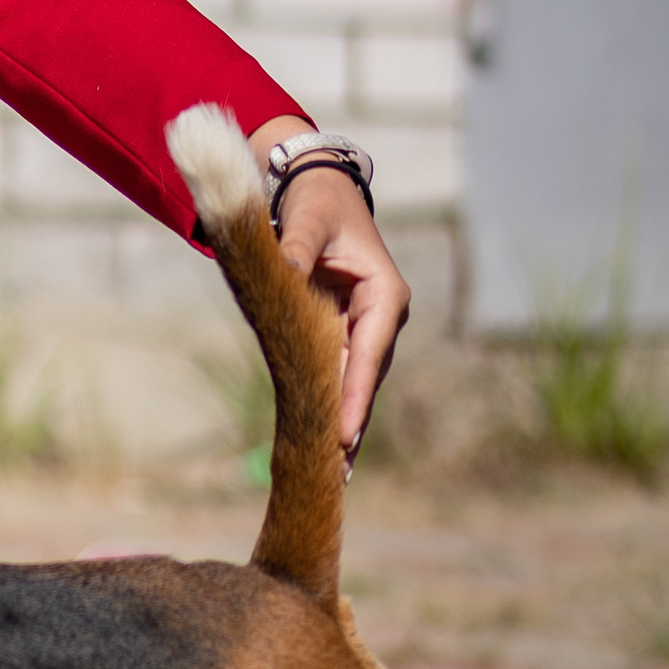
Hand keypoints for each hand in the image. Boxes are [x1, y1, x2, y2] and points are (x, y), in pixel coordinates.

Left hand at [246, 118, 410, 454]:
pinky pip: (340, 377)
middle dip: (350, 427)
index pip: (367, 355)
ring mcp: (365, 330)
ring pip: (355, 387)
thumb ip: (295, 248)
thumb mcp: (308, 221)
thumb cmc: (317, 205)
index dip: (354, 398)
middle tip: (335, 475)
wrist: (322, 193)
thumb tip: (285, 269)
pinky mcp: (345, 335)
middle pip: (364, 382)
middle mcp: (381, 319)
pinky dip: (334, 409)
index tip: (344, 436)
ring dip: (344, 428)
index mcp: (384, 295)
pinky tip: (328, 449)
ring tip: (332, 476)